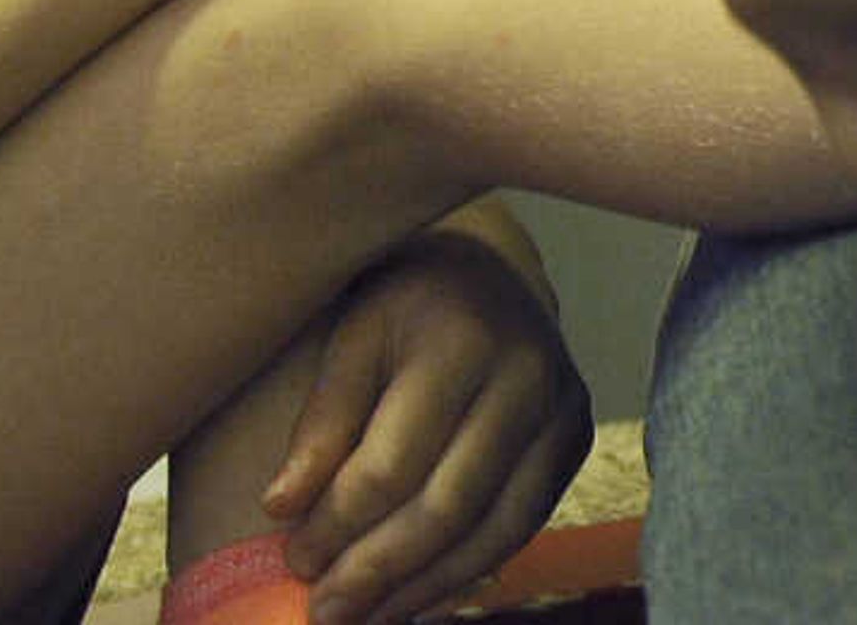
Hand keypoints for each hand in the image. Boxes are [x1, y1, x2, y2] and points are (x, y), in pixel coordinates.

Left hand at [263, 222, 591, 624]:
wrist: (492, 266)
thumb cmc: (406, 305)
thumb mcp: (353, 336)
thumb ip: (323, 419)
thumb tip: (281, 507)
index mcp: (460, 338)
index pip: (393, 462)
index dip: (338, 523)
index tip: (294, 559)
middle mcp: (525, 374)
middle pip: (446, 504)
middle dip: (378, 570)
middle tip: (325, 611)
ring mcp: (561, 409)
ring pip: (491, 530)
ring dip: (421, 587)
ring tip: (364, 617)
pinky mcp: (575, 440)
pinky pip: (519, 527)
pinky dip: (464, 571)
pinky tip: (415, 595)